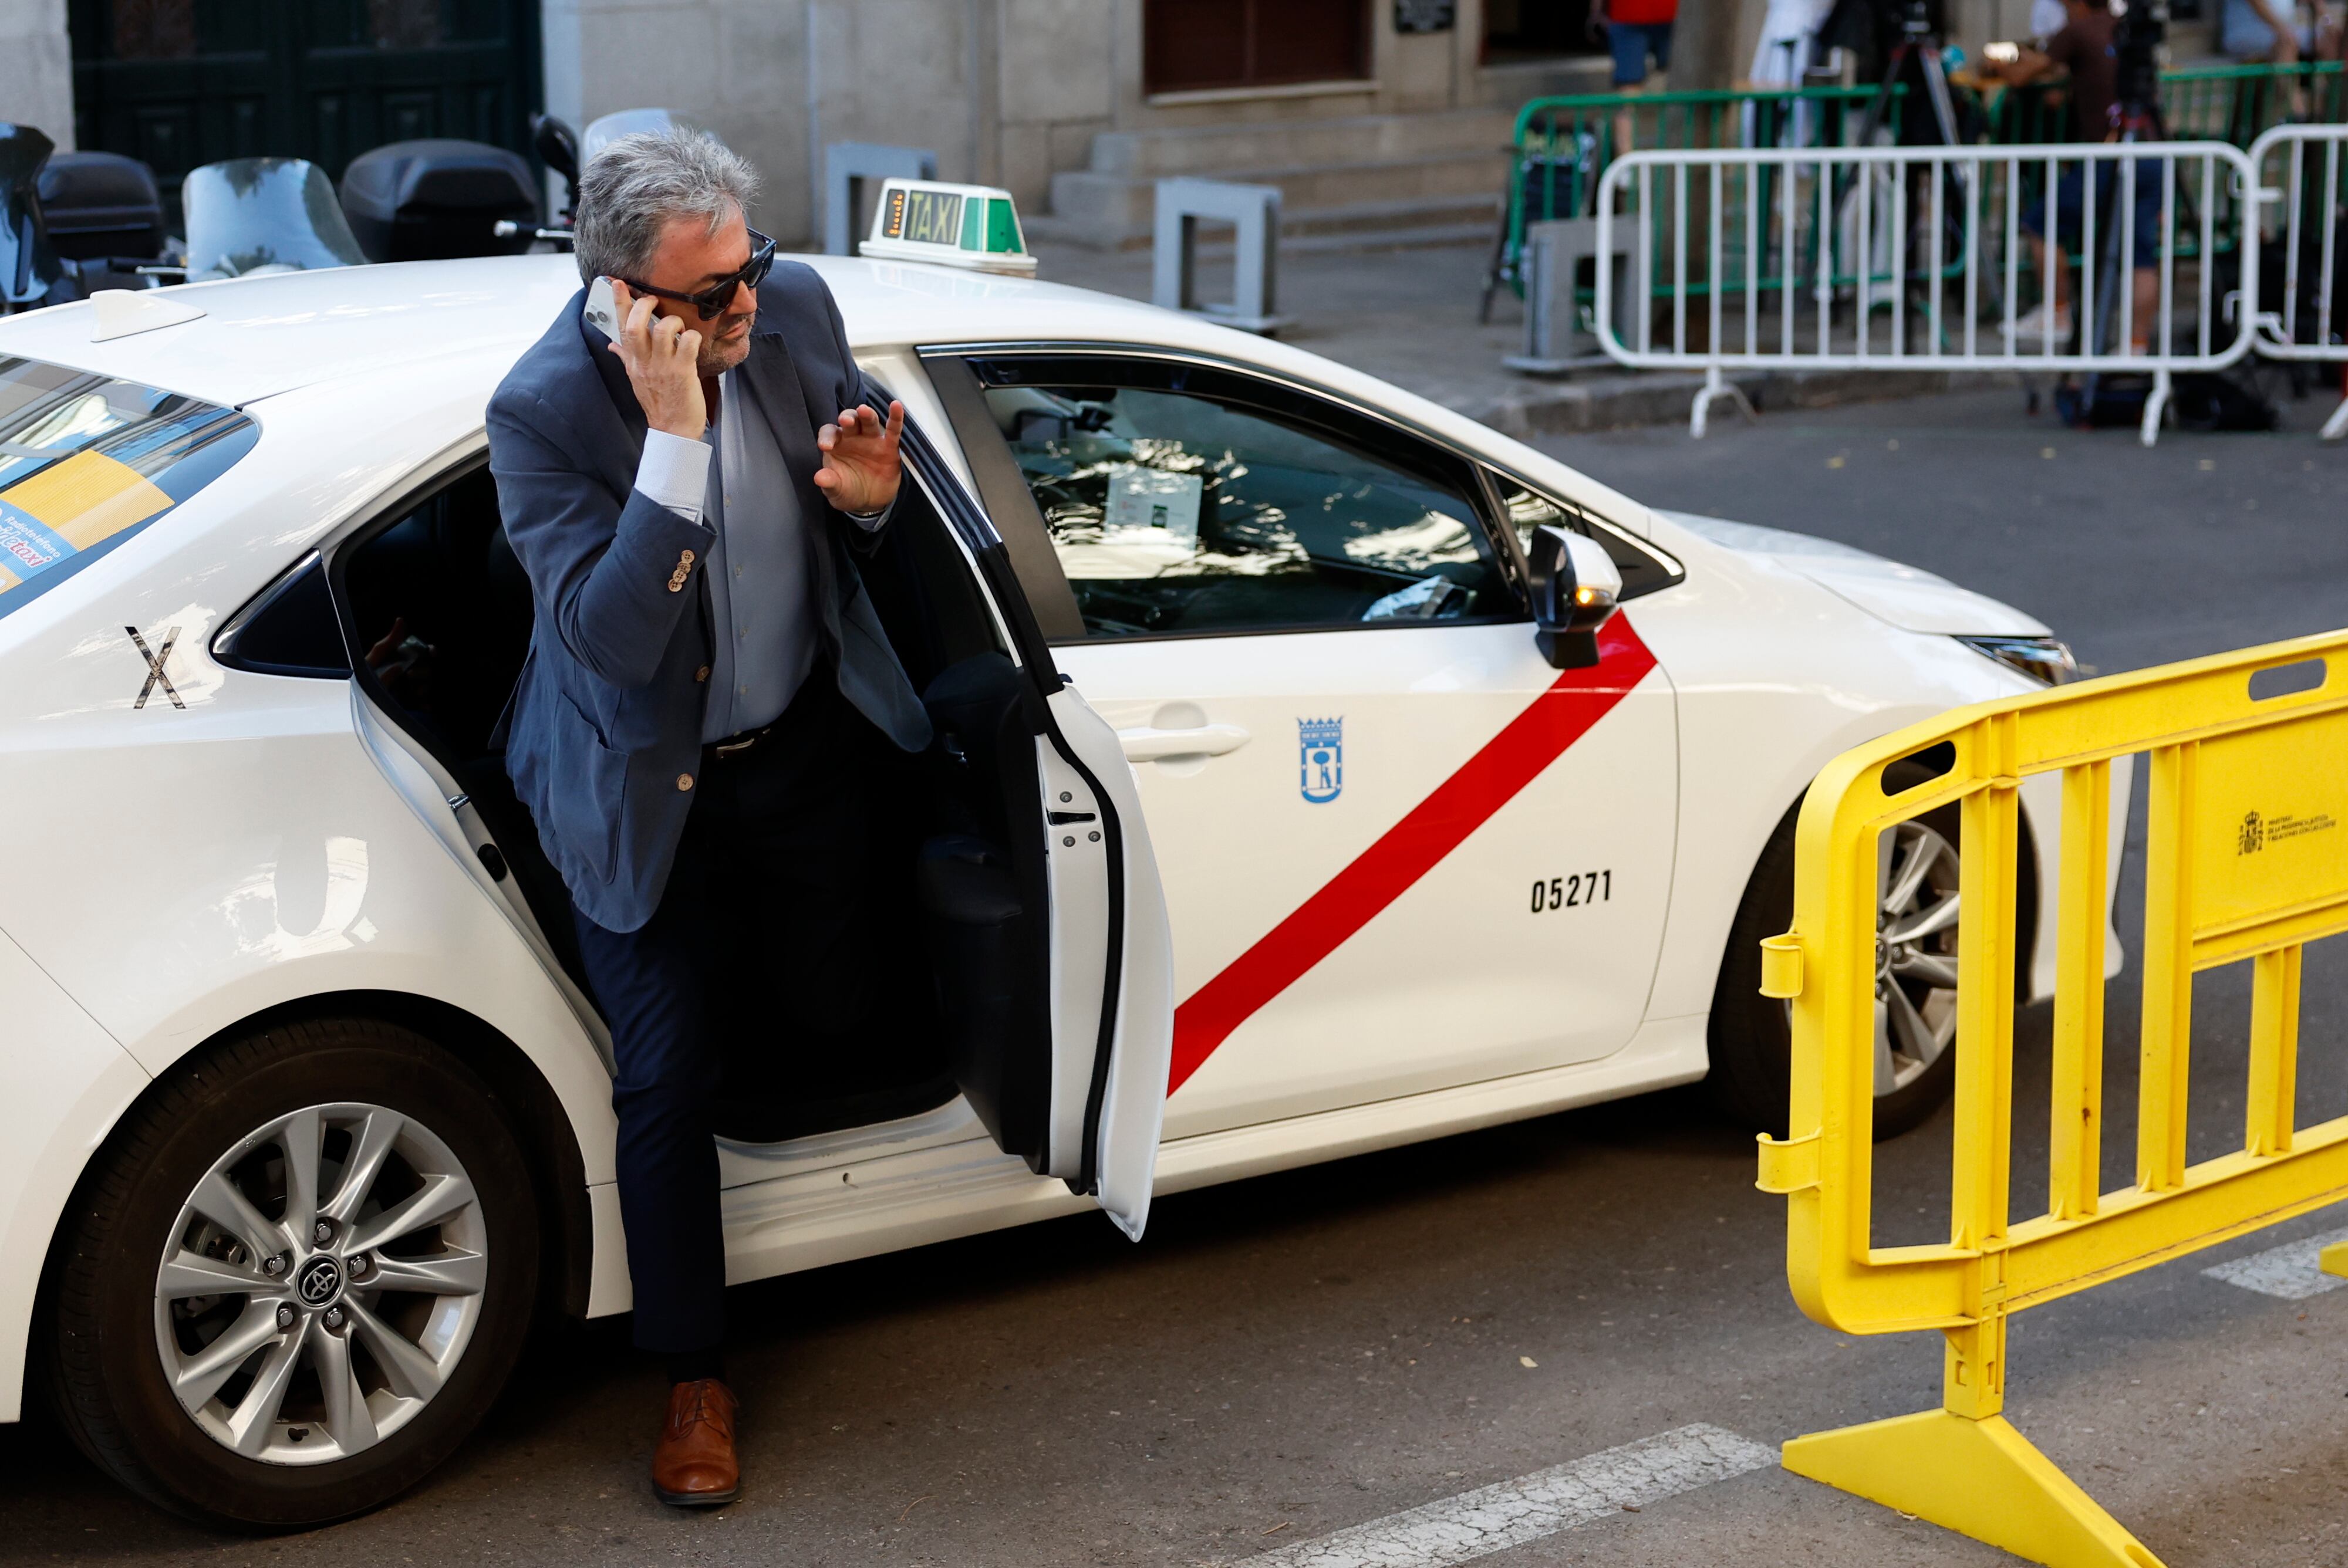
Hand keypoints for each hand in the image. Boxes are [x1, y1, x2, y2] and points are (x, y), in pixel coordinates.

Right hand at [605, 279, 705, 438]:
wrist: (673, 429)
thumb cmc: (658, 402)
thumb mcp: (635, 378)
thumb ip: (625, 357)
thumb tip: (612, 344)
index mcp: (632, 361)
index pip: (620, 328)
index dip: (618, 303)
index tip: (617, 283)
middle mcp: (645, 362)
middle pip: (635, 325)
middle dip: (643, 305)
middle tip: (653, 301)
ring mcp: (663, 366)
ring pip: (663, 330)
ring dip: (673, 321)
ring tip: (678, 327)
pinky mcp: (683, 371)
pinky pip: (687, 343)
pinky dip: (692, 336)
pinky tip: (692, 341)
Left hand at [813, 400, 905, 513]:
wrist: (869, 502)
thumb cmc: (848, 491)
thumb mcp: (836, 491)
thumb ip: (829, 483)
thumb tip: (819, 477)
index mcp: (837, 444)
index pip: (829, 432)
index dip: (827, 436)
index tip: (825, 446)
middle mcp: (853, 438)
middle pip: (850, 420)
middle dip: (847, 418)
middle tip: (845, 420)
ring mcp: (871, 441)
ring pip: (869, 422)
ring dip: (867, 415)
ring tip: (864, 411)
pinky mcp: (889, 447)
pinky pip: (893, 430)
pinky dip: (895, 418)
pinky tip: (896, 406)